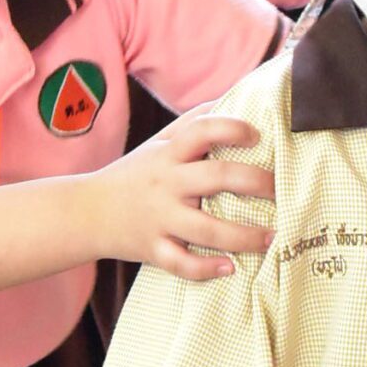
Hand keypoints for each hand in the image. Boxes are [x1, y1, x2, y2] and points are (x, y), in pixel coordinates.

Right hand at [89, 115, 274, 280]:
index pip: (202, 130)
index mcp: (168, 154)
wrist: (86, 212)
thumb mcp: (156, 143)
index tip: (258, 136)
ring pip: (205, 228)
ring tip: (271, 237)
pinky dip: (206, 268)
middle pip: (215, 177)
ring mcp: (159, 218)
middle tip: (280, 189)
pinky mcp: (153, 249)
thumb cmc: (132, 175)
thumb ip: (192, 122)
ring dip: (243, 235)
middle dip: (255, 183)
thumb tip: (232, 98)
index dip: (232, 128)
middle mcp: (166, 183)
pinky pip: (181, 262)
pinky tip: (230, 267)